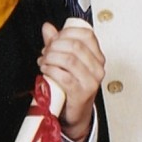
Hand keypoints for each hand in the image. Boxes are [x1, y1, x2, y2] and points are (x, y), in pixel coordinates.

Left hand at [38, 22, 104, 140]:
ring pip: (69, 59)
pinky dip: (51, 70)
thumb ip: (57, 43)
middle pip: (75, 46)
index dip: (66, 32)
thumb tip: (47, 28)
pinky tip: (45, 70)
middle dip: (54, 45)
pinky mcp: (81, 93)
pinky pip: (64, 77)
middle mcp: (97, 68)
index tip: (54, 38)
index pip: (86, 34)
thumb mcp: (66, 61)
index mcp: (97, 57)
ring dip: (51, 57)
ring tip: (43, 61)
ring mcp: (91, 81)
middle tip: (45, 51)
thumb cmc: (72, 87)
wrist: (74, 113)